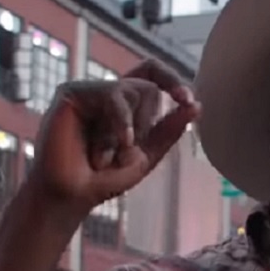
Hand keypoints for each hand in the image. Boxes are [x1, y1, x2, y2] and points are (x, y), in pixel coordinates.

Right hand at [29, 58, 199, 214]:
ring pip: (133, 90)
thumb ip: (169, 130)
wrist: (72, 196)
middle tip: (122, 151)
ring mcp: (88, 90)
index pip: (151, 74)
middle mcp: (105, 93)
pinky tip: (118, 142)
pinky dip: (121, 121)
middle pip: (148, 86)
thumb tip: (197, 105)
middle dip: (145, 124)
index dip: (171, 79)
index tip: (188, 100)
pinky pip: (113, 94)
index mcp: (124, 104)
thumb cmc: (103, 179)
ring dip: (127, 130)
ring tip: (104, 155)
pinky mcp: (72, 92)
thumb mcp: (145, 155)